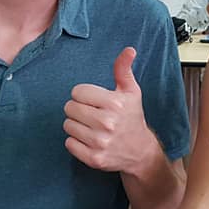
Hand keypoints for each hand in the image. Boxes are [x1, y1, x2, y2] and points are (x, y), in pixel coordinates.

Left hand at [63, 47, 154, 173]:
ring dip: (76, 125)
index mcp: (114, 103)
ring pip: (68, 125)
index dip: (84, 95)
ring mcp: (100, 142)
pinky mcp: (94, 158)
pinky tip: (89, 140)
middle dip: (78, 109)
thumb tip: (129, 50)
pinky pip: (69, 143)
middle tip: (91, 114)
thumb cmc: (132, 117)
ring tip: (91, 127)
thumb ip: (124, 69)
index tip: (94, 101)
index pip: (78, 92)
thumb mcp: (131, 91)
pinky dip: (75, 142)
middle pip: (70, 108)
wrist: (140, 151)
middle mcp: (107, 123)